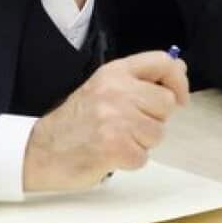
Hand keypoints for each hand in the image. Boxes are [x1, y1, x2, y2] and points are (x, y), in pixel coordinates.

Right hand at [23, 52, 188, 191]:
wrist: (42, 149)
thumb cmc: (77, 119)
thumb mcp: (105, 86)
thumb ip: (141, 78)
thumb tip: (179, 68)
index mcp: (115, 72)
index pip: (162, 62)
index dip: (178, 80)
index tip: (179, 98)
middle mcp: (116, 91)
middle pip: (166, 102)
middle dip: (154, 118)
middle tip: (130, 124)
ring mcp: (116, 119)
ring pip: (158, 132)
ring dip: (142, 142)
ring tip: (118, 138)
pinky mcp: (115, 147)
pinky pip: (144, 156)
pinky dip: (131, 160)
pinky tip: (112, 153)